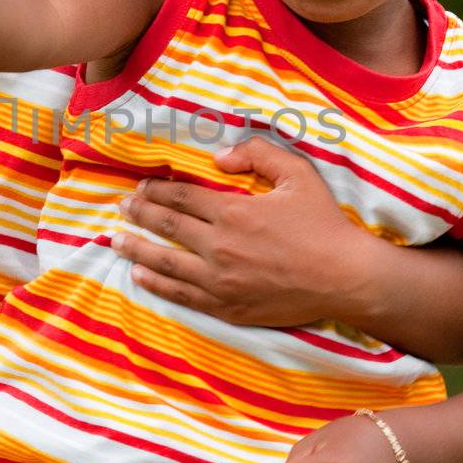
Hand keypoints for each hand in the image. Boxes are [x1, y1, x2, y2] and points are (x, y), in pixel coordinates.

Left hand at [112, 137, 370, 325]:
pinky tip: (140, 277)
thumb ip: (258, 154)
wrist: (345, 278)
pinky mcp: (227, 307)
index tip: (142, 187)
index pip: (181, 197)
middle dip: (139, 214)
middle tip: (121, 207)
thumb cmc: (324, 224)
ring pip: (165, 263)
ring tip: (117, 241)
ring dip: (137, 250)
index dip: (157, 190)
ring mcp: (220, 281)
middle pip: (167, 226)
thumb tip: (218, 157)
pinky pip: (181, 295)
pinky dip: (157, 285)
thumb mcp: (297, 174)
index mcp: (233, 211)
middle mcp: (219, 246)